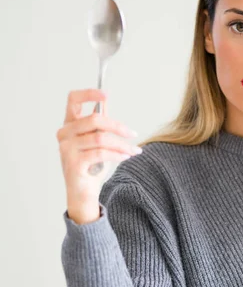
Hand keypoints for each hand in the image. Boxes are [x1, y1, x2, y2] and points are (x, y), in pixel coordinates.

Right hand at [56, 89, 141, 223]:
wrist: (83, 192)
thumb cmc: (91, 165)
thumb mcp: (97, 141)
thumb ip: (99, 124)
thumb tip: (105, 102)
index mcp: (69, 124)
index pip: (73, 100)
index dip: (89, 94)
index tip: (106, 94)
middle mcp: (64, 134)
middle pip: (95, 119)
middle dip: (118, 126)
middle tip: (132, 133)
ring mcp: (67, 148)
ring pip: (101, 138)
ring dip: (122, 144)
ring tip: (133, 150)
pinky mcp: (74, 163)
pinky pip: (101, 153)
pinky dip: (117, 154)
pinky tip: (126, 156)